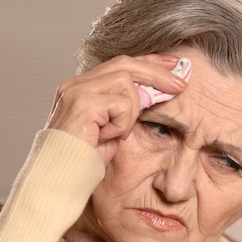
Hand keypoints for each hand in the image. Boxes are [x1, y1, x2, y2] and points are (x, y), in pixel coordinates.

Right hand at [45, 54, 186, 165]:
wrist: (61, 178)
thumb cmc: (84, 160)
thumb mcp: (112, 129)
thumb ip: (126, 109)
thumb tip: (153, 94)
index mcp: (80, 87)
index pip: (119, 64)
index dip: (149, 63)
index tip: (173, 66)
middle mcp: (75, 84)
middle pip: (125, 63)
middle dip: (157, 72)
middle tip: (180, 83)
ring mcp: (76, 91)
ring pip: (126, 82)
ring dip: (132, 110)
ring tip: (118, 133)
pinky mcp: (82, 103)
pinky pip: (122, 104)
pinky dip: (123, 123)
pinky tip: (108, 137)